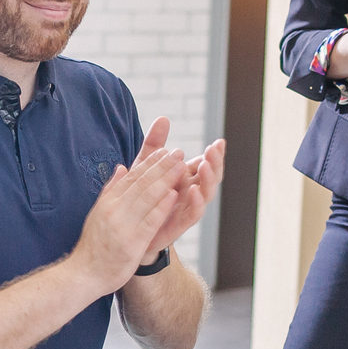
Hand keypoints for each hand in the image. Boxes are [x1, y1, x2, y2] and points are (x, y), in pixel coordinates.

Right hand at [69, 144, 182, 293]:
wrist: (83, 274)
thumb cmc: (93, 246)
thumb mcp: (98, 213)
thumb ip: (111, 190)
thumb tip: (121, 168)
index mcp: (108, 202)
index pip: (132, 177)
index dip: (149, 163)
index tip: (164, 150)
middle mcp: (114, 210)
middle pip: (141, 183)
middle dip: (162, 166)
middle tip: (178, 153)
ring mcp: (123, 225)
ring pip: (147, 197)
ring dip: (166, 180)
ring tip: (181, 167)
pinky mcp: (132, 243)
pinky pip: (149, 221)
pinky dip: (161, 207)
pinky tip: (174, 195)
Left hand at [132, 117, 223, 261]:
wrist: (128, 230)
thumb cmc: (141, 196)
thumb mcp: (145, 165)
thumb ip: (155, 144)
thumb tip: (163, 118)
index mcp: (186, 178)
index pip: (206, 164)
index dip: (215, 154)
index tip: (219, 142)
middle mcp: (190, 193)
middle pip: (211, 178)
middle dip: (215, 164)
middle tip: (214, 150)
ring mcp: (186, 209)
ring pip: (205, 195)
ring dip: (208, 180)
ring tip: (206, 166)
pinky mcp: (178, 224)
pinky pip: (192, 215)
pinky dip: (195, 203)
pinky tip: (193, 190)